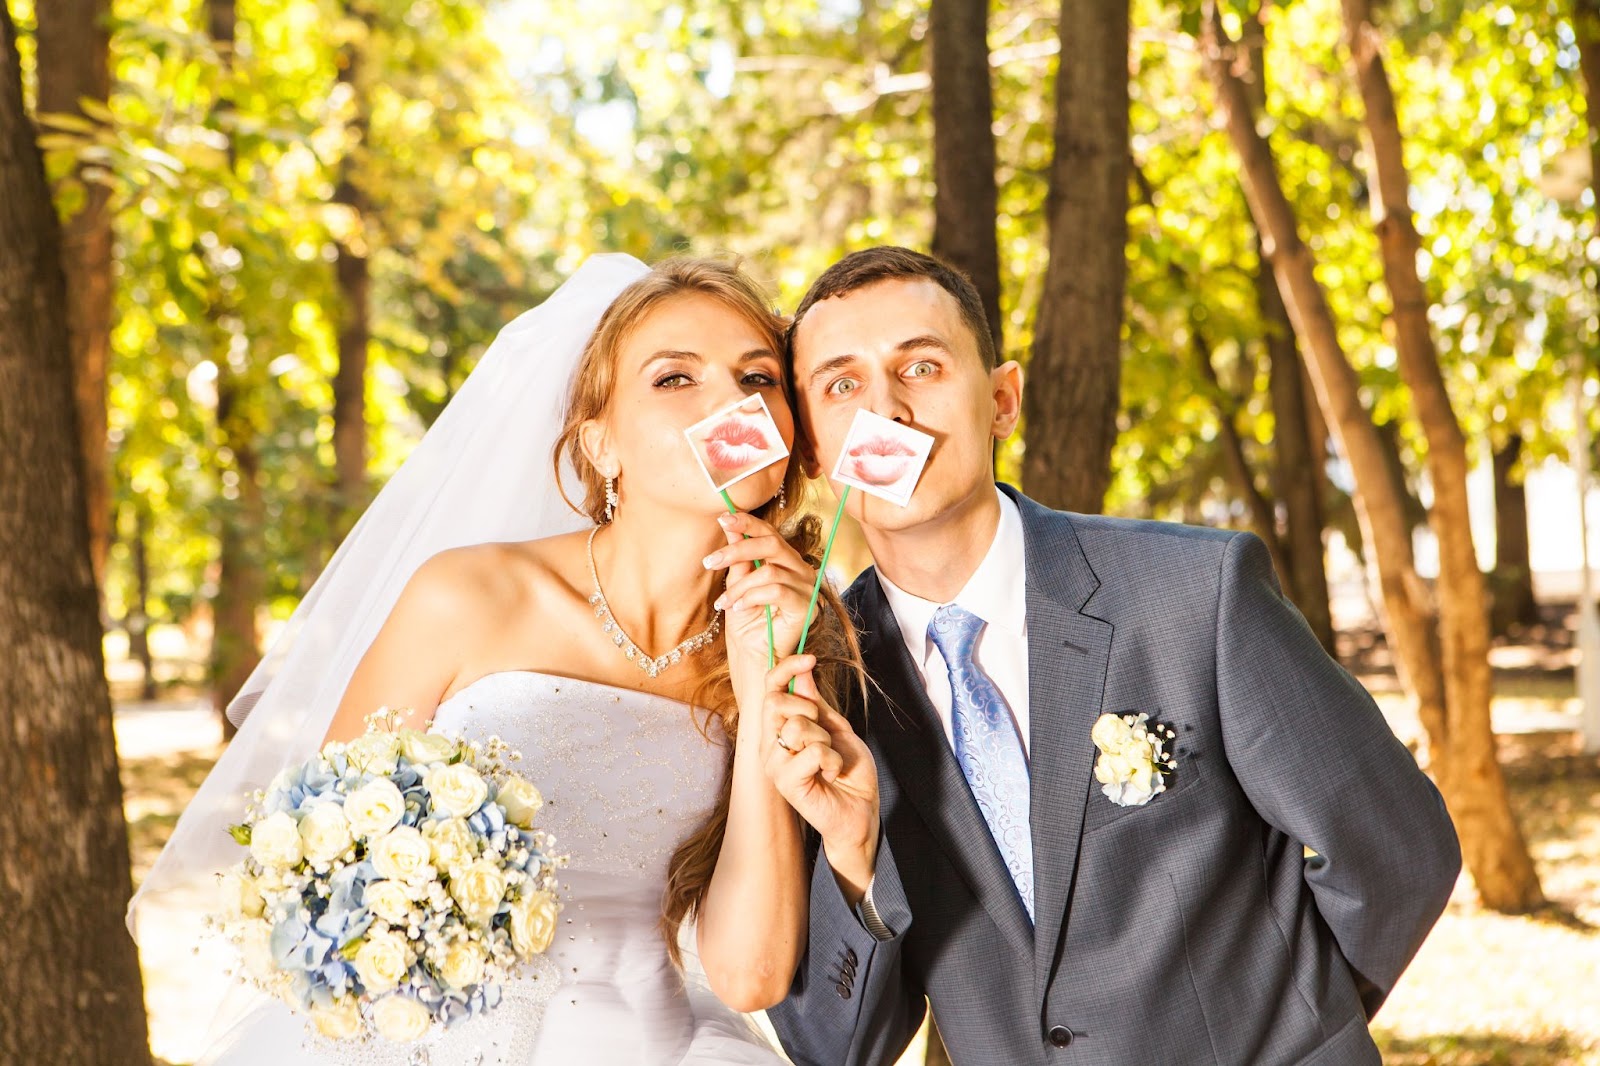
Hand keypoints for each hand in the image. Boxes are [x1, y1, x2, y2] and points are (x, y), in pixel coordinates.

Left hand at [705, 512, 816, 669]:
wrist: (752, 655)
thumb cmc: (746, 622)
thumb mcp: (737, 583)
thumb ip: (738, 557)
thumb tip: (730, 525)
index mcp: (786, 560)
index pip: (769, 533)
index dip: (748, 523)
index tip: (723, 518)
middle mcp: (801, 570)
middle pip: (771, 544)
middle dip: (737, 550)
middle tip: (710, 562)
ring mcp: (807, 588)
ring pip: (769, 571)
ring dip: (739, 586)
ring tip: (723, 603)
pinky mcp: (807, 606)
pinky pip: (776, 591)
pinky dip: (752, 597)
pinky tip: (738, 608)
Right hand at [760, 655, 879, 901]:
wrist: (861, 810)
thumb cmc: (849, 771)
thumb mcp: (836, 727)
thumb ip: (816, 702)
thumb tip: (802, 672)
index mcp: (779, 728)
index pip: (770, 688)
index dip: (786, 668)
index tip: (811, 659)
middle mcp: (770, 744)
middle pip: (776, 702)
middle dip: (810, 710)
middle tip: (826, 733)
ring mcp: (775, 763)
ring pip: (797, 726)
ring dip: (826, 741)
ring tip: (830, 760)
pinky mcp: (785, 782)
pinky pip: (812, 751)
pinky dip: (832, 760)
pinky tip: (832, 775)